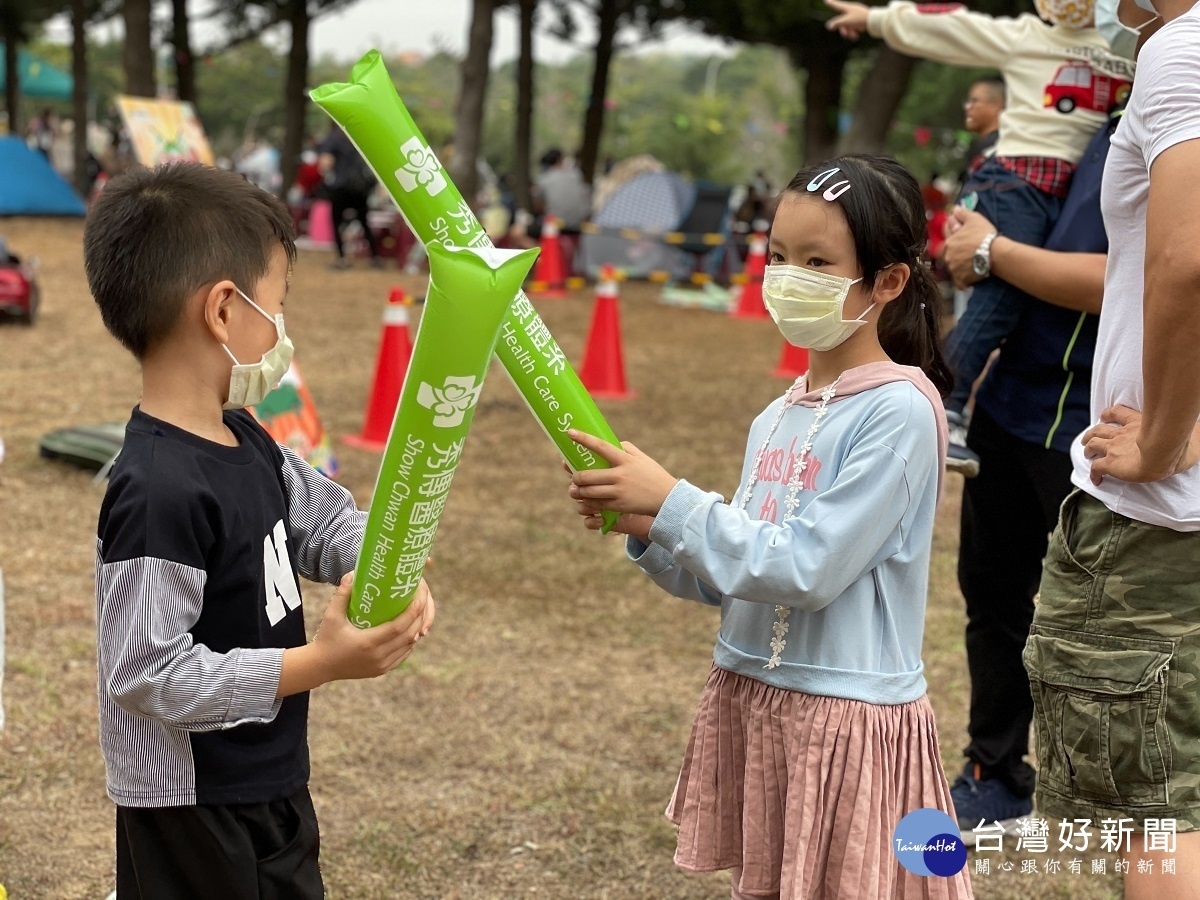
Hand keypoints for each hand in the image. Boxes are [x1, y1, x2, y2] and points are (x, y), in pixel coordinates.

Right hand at [313, 575, 433, 680]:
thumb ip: (341, 595)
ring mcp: (381, 666)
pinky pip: (403, 656)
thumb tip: (352, 574)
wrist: (321, 666)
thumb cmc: (326, 639)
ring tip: (419, 612)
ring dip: (416, 629)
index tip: (419, 597)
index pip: (398, 627)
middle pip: (409, 636)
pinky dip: (409, 642)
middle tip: (422, 600)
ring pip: (408, 646)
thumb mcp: (331, 616)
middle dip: (419, 617)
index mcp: (368, 642)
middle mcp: (378, 656)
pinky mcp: (381, 670)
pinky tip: (410, 630)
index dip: (413, 612)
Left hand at [567, 430, 678, 517]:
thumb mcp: (642, 458)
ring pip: (589, 492)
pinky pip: (597, 504)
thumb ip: (626, 448)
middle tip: (573, 477)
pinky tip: (586, 501)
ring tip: (574, 490)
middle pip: (588, 475)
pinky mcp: (619, 505)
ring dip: (578, 491)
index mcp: (625, 460)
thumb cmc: (653, 475)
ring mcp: (619, 491)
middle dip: (575, 477)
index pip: (601, 446)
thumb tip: (608, 442)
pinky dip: (589, 502)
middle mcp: (620, 475)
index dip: (584, 439)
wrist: (667, 498)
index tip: (570, 432)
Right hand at [825, 0, 870, 38]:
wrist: (874, 21)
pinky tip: (857, 35)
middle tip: (845, 34)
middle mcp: (851, 10)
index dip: (831, 3)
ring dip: (849, 32)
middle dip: (843, 29)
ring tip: (854, 36)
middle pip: (842, 20)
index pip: (836, 5)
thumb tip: (828, 26)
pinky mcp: (861, 20)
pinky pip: (854, 26)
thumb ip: (837, 23)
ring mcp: (856, 15)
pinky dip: (854, 31)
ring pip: (848, 25)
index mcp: (847, 8)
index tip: (826, 0)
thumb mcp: (846, 22)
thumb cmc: (860, 19)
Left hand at [943, 207, 997, 289]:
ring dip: (958, 265)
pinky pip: (959, 282)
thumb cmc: (984, 235)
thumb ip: (962, 214)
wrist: (995, 253)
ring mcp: (953, 269)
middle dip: (954, 251)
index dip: (953, 232)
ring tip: (970, 263)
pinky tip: (969, 277)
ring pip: (952, 267)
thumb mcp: (974, 219)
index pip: (946, 236)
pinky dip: (963, 280)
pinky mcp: (960, 280)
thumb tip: (954, 209)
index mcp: (948, 242)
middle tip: (966, 250)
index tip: (960, 234)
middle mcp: (947, 257)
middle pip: (947, 253)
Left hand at [1082, 405, 1199, 484]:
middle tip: (1088, 438)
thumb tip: (1196, 437)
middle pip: (1099, 428)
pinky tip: (1095, 480)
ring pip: (1093, 443)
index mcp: (1137, 422)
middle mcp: (1122, 433)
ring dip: (1087, 447)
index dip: (1109, 414)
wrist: (1164, 451)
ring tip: (1086, 452)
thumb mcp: (1180, 432)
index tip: (1104, 418)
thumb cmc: (1177, 442)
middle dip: (1092, 432)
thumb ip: (1182, 433)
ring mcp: (1114, 448)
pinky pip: (1096, 468)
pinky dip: (1093, 474)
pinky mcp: (1110, 463)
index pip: (1118, 412)